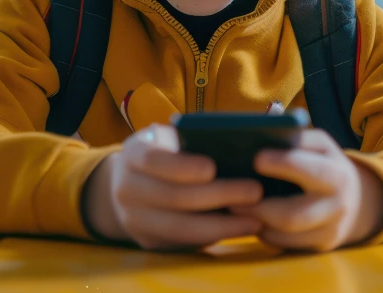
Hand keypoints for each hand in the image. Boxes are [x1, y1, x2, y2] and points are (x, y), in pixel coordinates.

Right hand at [83, 123, 263, 249]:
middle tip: (256, 191)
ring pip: (180, 228)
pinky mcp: (148, 242)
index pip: (152, 159)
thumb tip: (242, 147)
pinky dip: (215, 237)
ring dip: (222, 225)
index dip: (182, 166)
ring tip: (256, 218)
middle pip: (172, 197)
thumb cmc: (167, 153)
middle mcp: (126, 188)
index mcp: (132, 154)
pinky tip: (241, 229)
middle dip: (218, 195)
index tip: (212, 168)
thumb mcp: (171, 139)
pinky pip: (184, 243)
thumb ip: (195, 141)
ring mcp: (133, 220)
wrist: (132, 184)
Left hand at [230, 129, 382, 251]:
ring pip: (284, 235)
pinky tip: (250, 220)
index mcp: (336, 173)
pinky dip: (264, 232)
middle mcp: (337, 205)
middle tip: (232, 200)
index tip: (256, 159)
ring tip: (235, 209)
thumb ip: (295, 137)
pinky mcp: (319, 247)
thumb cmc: (323, 163)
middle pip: (293, 215)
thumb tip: (258, 131)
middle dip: (259, 208)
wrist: (355, 199)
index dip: (283, 164)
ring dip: (256, 222)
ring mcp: (330, 230)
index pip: (311, 170)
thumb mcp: (318, 145)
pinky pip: (285, 245)